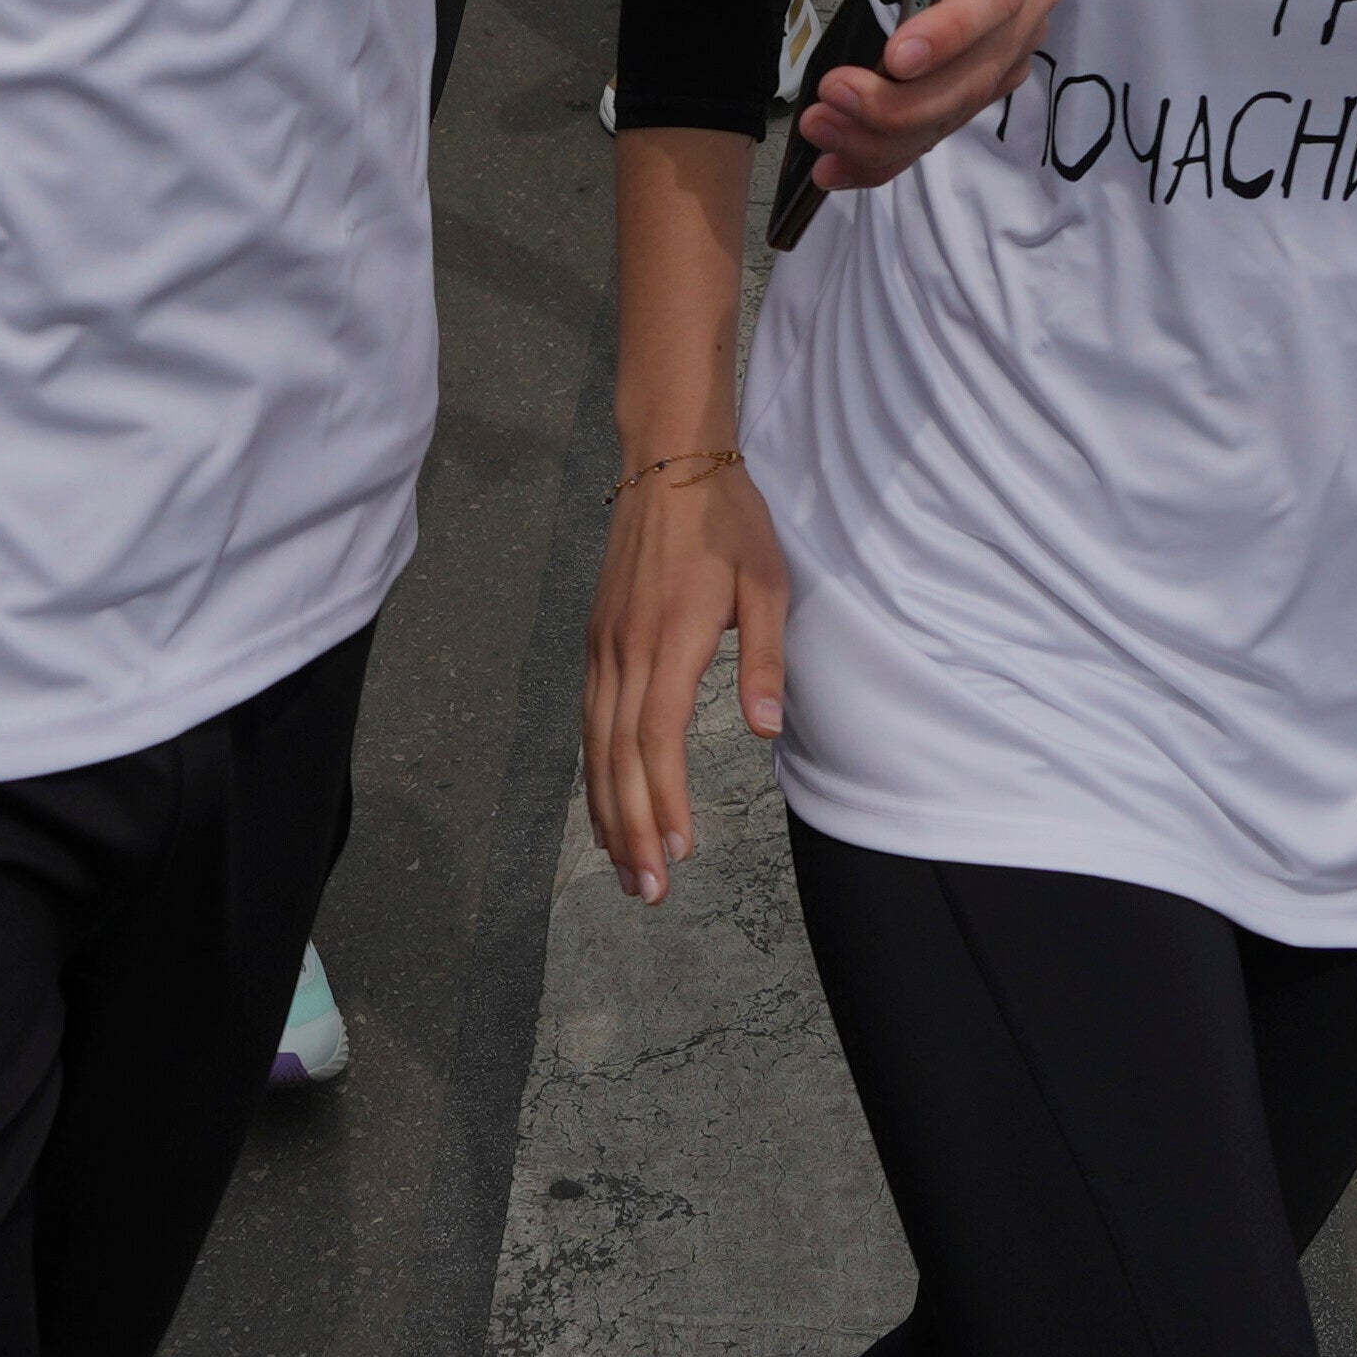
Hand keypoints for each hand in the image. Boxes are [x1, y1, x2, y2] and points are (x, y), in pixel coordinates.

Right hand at [579, 417, 794, 893]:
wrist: (669, 464)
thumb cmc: (728, 523)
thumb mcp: (768, 582)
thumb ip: (767, 657)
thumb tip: (767, 729)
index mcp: (670, 639)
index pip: (657, 738)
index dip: (662, 799)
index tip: (677, 851)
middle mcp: (624, 651)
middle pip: (617, 756)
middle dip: (631, 828)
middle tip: (647, 891)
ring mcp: (603, 647)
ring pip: (595, 745)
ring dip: (607, 810)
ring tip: (625, 868)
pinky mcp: (597, 641)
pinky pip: (589, 719)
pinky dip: (594, 770)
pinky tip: (604, 803)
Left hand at [776, 0, 1057, 188]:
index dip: (954, 31)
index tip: (895, 59)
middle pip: (982, 66)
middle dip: (907, 100)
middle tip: (830, 101)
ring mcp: (1008, 42)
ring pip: (962, 107)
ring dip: (892, 134)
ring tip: (820, 130)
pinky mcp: (980, 77)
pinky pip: (944, 125)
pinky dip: (891, 153)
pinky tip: (839, 164)